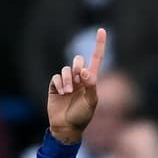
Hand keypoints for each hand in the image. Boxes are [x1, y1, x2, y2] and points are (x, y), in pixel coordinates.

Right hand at [47, 28, 105, 143]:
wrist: (66, 128)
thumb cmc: (82, 117)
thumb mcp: (91, 102)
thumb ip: (91, 86)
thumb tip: (85, 71)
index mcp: (91, 80)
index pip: (96, 58)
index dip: (99, 44)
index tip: (102, 30)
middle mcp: (79, 78)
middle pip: (78, 60)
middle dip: (78, 65)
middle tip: (78, 77)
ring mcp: (67, 82)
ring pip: (66, 68)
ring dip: (68, 78)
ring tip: (68, 91)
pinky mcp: (55, 86)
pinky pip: (56, 76)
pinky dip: (59, 82)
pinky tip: (62, 92)